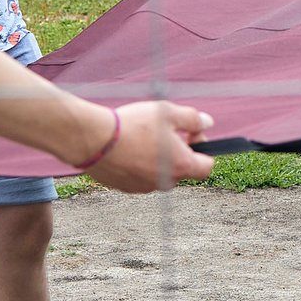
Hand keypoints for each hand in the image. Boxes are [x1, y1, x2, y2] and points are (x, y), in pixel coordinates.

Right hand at [83, 98, 216, 190]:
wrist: (94, 139)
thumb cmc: (133, 125)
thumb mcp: (168, 113)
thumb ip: (192, 119)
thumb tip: (207, 123)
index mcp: (181, 166)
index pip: (206, 167)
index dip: (202, 148)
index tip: (189, 133)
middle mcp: (165, 182)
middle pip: (182, 169)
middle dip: (178, 151)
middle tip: (163, 131)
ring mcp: (144, 187)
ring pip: (160, 173)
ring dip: (157, 159)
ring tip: (142, 137)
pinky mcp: (125, 188)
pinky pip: (139, 176)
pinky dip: (138, 164)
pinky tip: (127, 147)